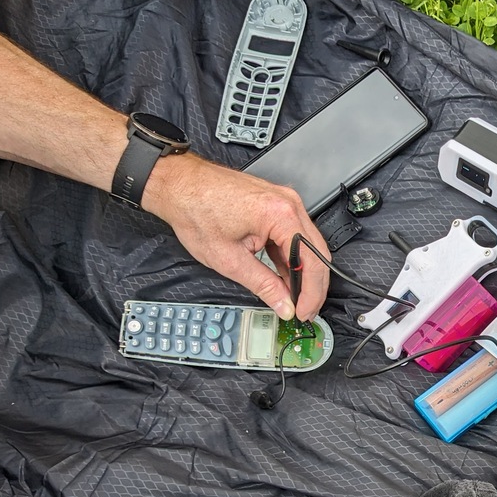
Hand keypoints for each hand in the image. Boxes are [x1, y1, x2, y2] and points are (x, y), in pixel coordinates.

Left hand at [142, 154, 330, 320]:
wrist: (178, 185)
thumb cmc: (195, 210)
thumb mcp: (229, 259)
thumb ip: (263, 285)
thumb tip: (284, 304)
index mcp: (281, 215)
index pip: (313, 262)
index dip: (312, 293)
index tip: (304, 312)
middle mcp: (289, 204)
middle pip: (318, 253)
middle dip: (313, 286)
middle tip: (304, 309)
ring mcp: (285, 201)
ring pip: (309, 245)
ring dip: (303, 273)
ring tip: (293, 297)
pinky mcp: (277, 204)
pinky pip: (295, 235)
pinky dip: (292, 258)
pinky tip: (284, 276)